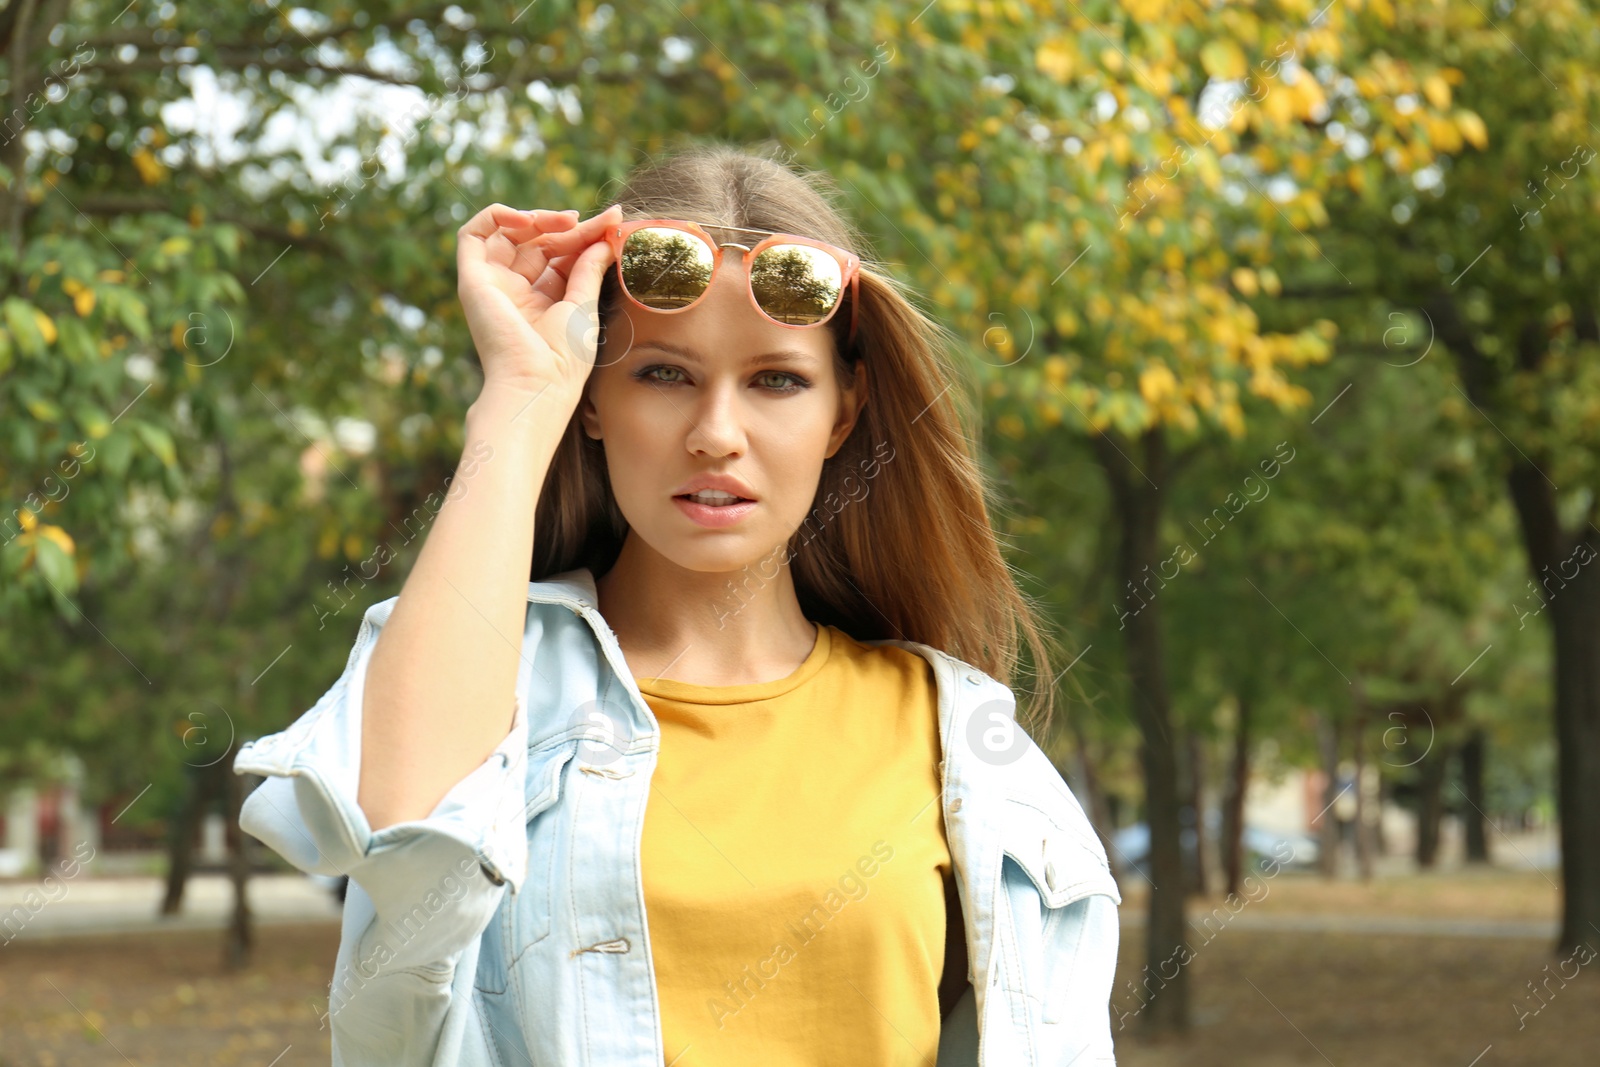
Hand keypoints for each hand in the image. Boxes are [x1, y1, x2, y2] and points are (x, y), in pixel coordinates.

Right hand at [455, 202, 621, 396]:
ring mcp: (494, 284)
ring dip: (538, 219)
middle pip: (539, 243)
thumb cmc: (564, 358)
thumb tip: (606, 235)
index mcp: (543, 301)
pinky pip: (473, 235)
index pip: (561, 256)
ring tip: (567, 221)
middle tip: (598, 223)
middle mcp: (516, 291)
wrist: (536, 383)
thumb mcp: (584, 305)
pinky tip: (529, 220)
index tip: (613, 222)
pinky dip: (497, 216)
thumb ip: (590, 267)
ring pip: (510, 234)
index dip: (585, 236)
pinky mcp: (473, 279)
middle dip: (568, 228)